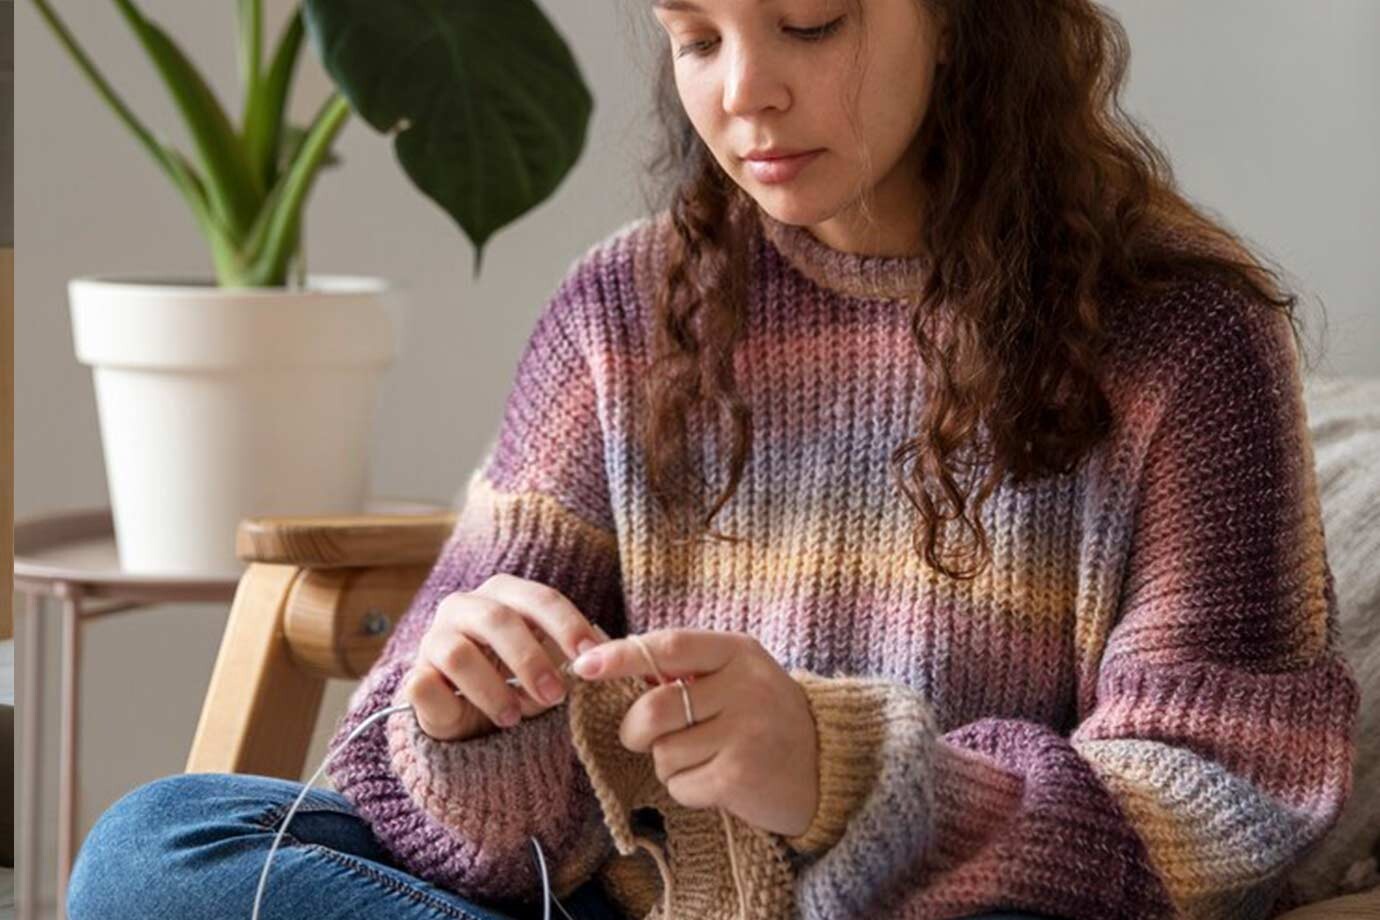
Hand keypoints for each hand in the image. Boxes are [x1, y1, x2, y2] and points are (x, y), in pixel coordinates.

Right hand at [395, 573, 609, 741]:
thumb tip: (607, 654)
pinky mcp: (413, 676)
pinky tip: (476, 720)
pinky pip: (424, 685)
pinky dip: (451, 703)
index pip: (540, 598)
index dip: (568, 625)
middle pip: (497, 619)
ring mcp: (434, 639)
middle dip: (530, 659)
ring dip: (492, 689)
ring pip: (457, 653)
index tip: (591, 657)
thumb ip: (573, 656)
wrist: (469, 718)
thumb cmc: (517, 680)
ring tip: (515, 718)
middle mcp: (464, 606)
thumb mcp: (549, 663)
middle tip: (555, 696)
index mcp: (504, 594)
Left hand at [569, 628, 818, 838]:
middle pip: (653, 708)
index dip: (620, 656)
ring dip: (668, 763)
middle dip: (635, 730)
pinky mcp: (741, 775)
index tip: (584, 665)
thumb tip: (609, 663)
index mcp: (738, 652)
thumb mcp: (738, 677)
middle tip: (647, 737)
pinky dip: (686, 789)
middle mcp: (745, 687)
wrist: (829, 767)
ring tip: (702, 759)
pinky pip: (680, 785)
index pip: (668, 646)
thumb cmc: (767, 719)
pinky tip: (715, 781)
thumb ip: (687, 671)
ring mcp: (746, 732)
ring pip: (663, 752)